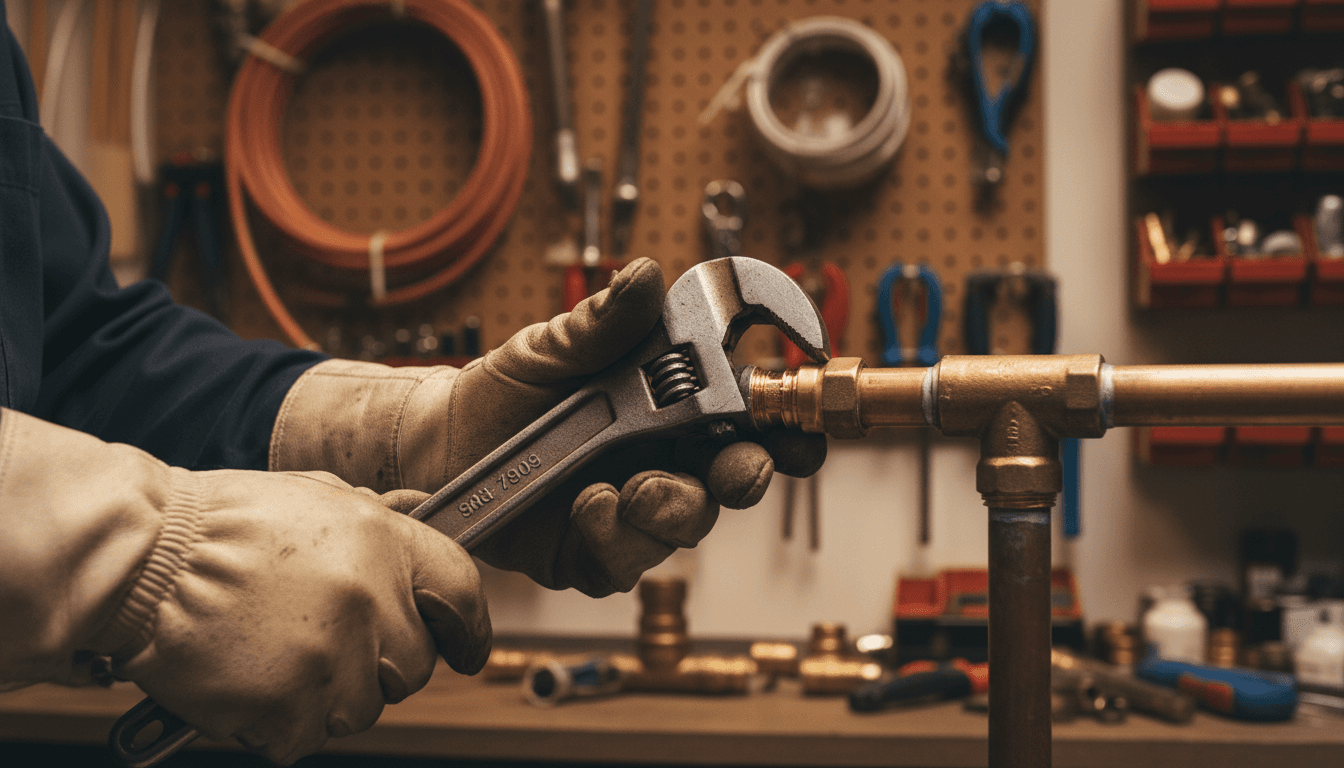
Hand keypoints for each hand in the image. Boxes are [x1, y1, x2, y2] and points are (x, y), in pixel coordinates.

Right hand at [116, 471, 490, 762]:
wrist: (143, 558)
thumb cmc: (219, 524)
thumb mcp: (315, 497)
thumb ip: (376, 519)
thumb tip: (419, 518)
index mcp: (384, 542)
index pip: (463, 593)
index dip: (469, 628)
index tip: (466, 648)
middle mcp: (370, 600)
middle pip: (415, 667)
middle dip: (380, 665)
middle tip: (329, 647)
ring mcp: (332, 657)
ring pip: (362, 709)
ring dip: (327, 697)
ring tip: (276, 657)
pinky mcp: (290, 705)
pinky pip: (307, 737)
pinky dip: (279, 723)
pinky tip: (250, 683)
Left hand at [436, 258, 825, 594]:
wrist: (440, 443)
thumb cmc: (507, 390)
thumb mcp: (551, 347)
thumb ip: (601, 322)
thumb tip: (645, 275)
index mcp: (672, 407)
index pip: (749, 419)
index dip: (786, 427)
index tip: (803, 429)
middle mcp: (664, 460)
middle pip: (734, 480)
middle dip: (747, 477)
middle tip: (740, 471)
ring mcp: (633, 511)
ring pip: (686, 526)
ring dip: (673, 508)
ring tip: (633, 488)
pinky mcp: (595, 555)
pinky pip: (625, 562)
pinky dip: (614, 536)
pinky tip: (588, 507)